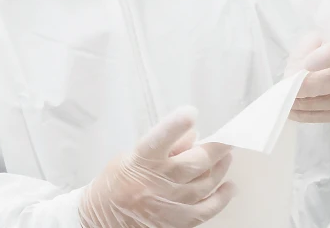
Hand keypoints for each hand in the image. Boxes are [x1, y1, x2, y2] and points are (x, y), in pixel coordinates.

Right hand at [81, 107, 236, 227]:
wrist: (100, 221)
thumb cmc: (115, 184)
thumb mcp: (130, 157)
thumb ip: (163, 147)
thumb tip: (193, 136)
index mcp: (140, 162)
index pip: (159, 139)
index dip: (175, 125)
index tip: (190, 112)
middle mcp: (156, 182)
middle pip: (195, 163)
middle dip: (216, 148)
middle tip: (228, 139)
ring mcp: (167, 204)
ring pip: (205, 184)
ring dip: (220, 169)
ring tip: (226, 157)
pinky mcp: (175, 222)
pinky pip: (207, 209)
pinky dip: (222, 198)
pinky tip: (229, 188)